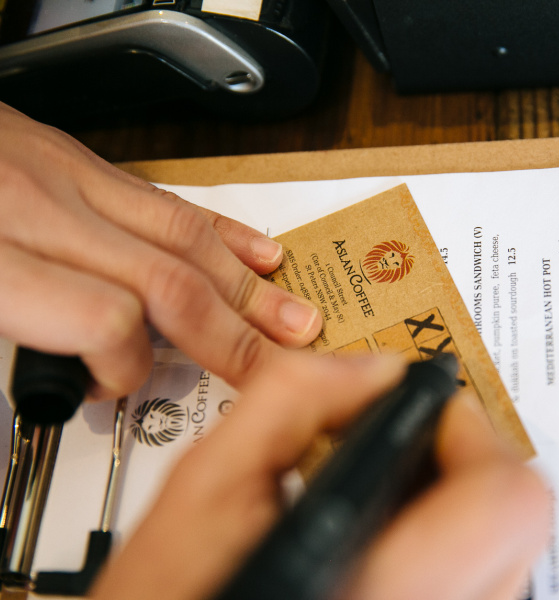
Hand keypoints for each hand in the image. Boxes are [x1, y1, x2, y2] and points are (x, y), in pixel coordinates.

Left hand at [0, 103, 320, 398]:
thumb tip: (46, 384)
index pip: (104, 319)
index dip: (130, 369)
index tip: (120, 390)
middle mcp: (33, 206)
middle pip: (166, 279)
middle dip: (235, 334)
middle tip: (278, 366)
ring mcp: (61, 172)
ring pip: (181, 235)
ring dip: (247, 285)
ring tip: (293, 316)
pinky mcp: (75, 156)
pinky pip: (166, 198)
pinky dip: (221, 230)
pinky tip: (256, 251)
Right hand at [89, 353, 550, 599]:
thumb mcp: (206, 487)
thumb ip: (292, 401)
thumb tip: (373, 370)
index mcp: (380, 588)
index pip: (502, 500)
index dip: (473, 431)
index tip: (430, 411)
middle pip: (524, 524)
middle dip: (476, 457)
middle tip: (421, 439)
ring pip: (514, 555)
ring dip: (471, 500)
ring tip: (405, 482)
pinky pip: (488, 583)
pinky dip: (460, 542)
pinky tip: (398, 530)